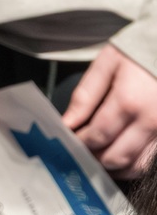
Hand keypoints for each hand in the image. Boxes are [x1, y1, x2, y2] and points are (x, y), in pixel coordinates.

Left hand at [62, 44, 156, 178]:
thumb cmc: (144, 48)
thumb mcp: (109, 62)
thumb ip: (85, 95)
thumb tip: (67, 124)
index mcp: (130, 101)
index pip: (96, 137)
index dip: (79, 143)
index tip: (71, 141)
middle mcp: (150, 119)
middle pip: (113, 158)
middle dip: (92, 158)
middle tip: (81, 151)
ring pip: (134, 166)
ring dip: (113, 167)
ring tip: (99, 155)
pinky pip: (150, 161)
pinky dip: (132, 164)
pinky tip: (121, 154)